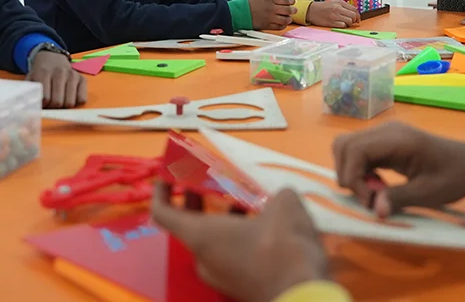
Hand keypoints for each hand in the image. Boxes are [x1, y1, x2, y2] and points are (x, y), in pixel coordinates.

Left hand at [28, 51, 86, 107]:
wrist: (52, 57)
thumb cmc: (41, 72)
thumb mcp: (30, 78)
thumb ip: (28, 90)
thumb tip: (28, 106)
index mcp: (44, 72)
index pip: (45, 98)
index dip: (43, 104)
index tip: (41, 103)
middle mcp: (60, 72)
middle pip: (58, 102)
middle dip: (52, 107)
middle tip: (50, 103)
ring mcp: (72, 75)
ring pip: (70, 102)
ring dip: (63, 106)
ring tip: (59, 100)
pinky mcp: (82, 79)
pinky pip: (82, 99)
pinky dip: (75, 102)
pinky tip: (68, 96)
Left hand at [150, 184, 328, 301]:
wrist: (303, 293)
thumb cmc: (282, 245)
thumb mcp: (283, 204)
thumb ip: (275, 195)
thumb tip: (280, 197)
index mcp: (201, 236)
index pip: (163, 214)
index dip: (161, 191)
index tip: (167, 175)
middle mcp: (204, 258)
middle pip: (188, 224)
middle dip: (195, 197)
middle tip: (205, 176)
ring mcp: (221, 276)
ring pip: (212, 239)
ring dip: (221, 214)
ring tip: (243, 194)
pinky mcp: (240, 284)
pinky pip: (230, 252)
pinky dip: (237, 233)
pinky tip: (263, 221)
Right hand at [249, 0, 295, 29]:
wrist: (242, 12)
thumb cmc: (254, 1)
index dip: (292, 0)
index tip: (291, 1)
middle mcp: (271, 8)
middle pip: (288, 10)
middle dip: (293, 10)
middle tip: (293, 10)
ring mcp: (269, 18)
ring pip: (285, 19)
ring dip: (289, 18)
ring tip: (288, 17)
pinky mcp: (268, 25)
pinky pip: (280, 27)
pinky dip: (283, 25)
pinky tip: (282, 22)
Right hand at [307, 0, 359, 27]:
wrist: (311, 10)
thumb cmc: (323, 7)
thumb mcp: (334, 2)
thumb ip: (344, 6)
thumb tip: (354, 12)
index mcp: (339, 2)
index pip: (354, 9)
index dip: (357, 15)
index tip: (357, 18)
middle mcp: (338, 8)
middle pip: (353, 15)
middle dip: (355, 20)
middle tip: (352, 22)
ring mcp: (334, 16)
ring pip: (349, 21)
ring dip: (349, 24)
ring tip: (346, 23)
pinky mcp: (331, 22)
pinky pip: (343, 25)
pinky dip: (343, 26)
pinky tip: (340, 24)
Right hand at [333, 122, 464, 216]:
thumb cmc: (455, 176)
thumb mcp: (430, 193)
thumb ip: (400, 199)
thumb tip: (375, 211)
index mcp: (397, 139)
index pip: (354, 149)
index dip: (352, 177)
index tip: (369, 201)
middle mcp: (386, 131)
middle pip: (344, 145)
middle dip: (348, 175)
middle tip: (370, 198)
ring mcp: (384, 134)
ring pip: (347, 148)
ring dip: (352, 173)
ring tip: (374, 192)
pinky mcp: (385, 142)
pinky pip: (359, 152)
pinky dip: (360, 171)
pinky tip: (378, 185)